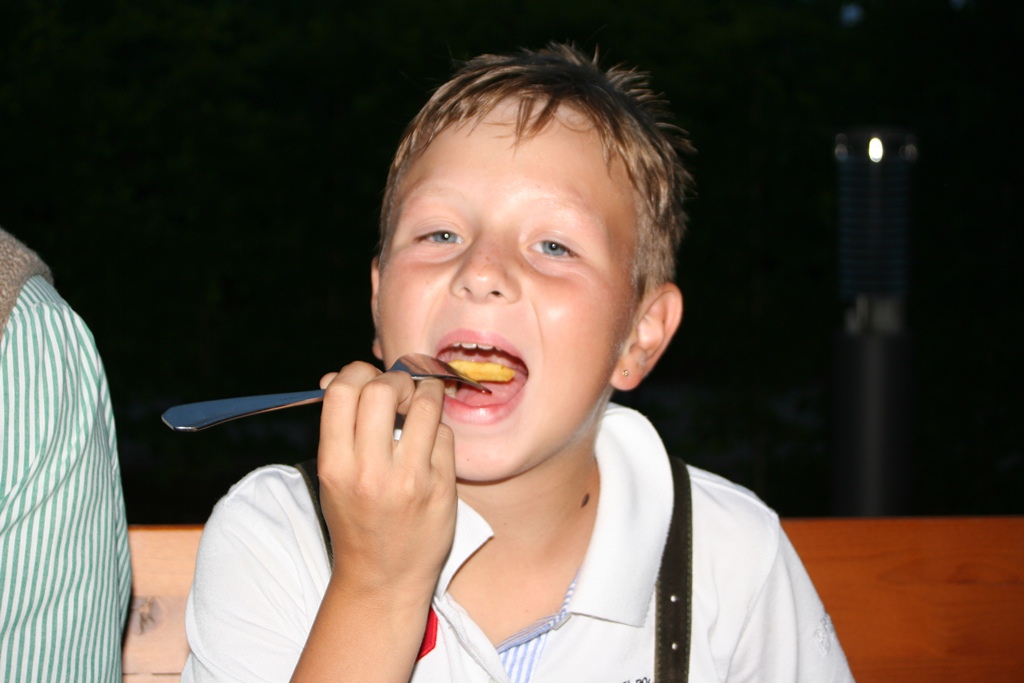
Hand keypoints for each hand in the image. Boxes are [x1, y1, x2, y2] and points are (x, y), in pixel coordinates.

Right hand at [316, 361, 456, 601]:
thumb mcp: (333, 478)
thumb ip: (338, 428)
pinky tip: (431, 442)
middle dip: (395, 379)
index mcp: (335, 466)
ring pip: (426, 404)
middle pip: (384, 390)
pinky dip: (439, 429)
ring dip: (426, 392)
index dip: (356, 372)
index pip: (342, 392)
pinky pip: (445, 434)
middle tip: (400, 389)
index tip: (367, 378)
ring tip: (422, 400)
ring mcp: (410, 479)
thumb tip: (338, 376)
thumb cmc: (356, 522)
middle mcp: (371, 472)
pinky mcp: (442, 487)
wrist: (383, 579)